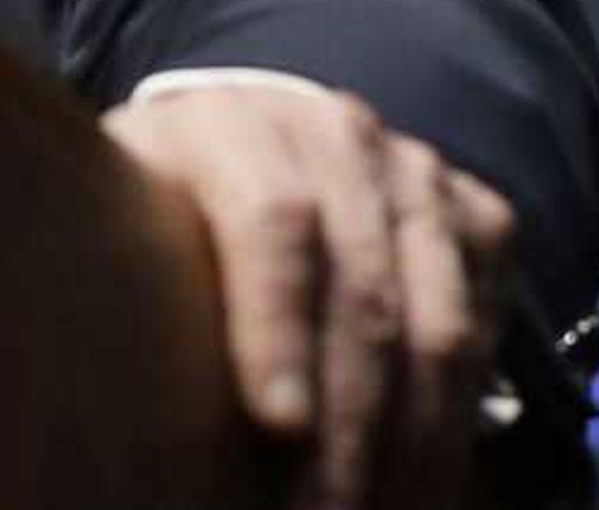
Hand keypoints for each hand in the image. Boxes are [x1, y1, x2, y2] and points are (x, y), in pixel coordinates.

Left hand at [102, 81, 517, 509]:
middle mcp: (331, 132)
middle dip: (348, 424)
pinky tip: (424, 483)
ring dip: (413, 442)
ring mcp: (412, 170)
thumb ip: (130, 271)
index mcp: (225, 125)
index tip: (278, 424)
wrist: (238, 147)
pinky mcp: (472, 213)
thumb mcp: (116, 221)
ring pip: (435, 324)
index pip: (273, 218)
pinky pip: (481, 329)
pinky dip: (457, 420)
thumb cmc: (155, 210)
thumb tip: (119, 398)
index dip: (278, 324)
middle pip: (362, 290)